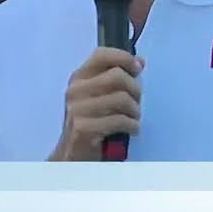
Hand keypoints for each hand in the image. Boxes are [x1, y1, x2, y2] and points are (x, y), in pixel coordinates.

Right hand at [51, 47, 143, 161]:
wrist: (73, 156)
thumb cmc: (91, 124)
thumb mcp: (100, 97)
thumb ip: (117, 78)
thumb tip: (139, 61)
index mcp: (78, 78)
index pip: (101, 55)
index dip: (124, 58)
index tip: (137, 69)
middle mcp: (75, 90)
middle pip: (117, 76)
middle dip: (135, 90)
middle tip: (136, 103)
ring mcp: (78, 109)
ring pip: (121, 98)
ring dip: (135, 111)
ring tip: (133, 119)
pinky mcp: (84, 128)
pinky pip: (120, 120)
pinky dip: (133, 125)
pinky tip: (132, 130)